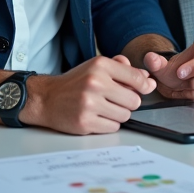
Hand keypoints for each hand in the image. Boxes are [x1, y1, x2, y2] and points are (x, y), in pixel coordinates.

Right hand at [22, 55, 154, 134]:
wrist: (46, 98)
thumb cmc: (74, 83)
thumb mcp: (96, 67)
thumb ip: (122, 69)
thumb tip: (147, 78)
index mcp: (100, 66)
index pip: (137, 78)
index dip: (144, 86)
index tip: (144, 88)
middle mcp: (95, 83)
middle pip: (134, 101)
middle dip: (129, 102)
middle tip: (117, 100)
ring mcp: (90, 104)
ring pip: (125, 116)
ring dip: (119, 114)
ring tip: (105, 108)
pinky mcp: (85, 122)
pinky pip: (113, 127)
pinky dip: (109, 124)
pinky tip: (97, 116)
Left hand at [144, 20, 193, 99]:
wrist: (178, 85)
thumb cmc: (174, 71)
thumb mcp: (161, 65)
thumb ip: (155, 61)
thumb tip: (150, 58)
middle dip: (187, 72)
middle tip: (179, 75)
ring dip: (188, 86)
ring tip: (184, 83)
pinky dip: (193, 95)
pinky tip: (190, 90)